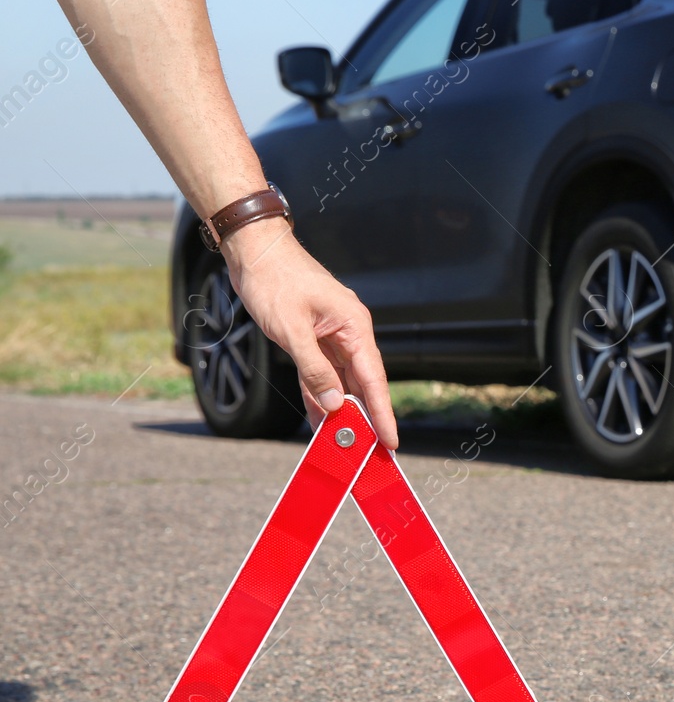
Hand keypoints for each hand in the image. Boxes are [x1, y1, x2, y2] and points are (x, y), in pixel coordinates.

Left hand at [220, 218, 398, 448]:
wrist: (254, 250)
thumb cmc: (274, 281)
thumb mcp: (291, 329)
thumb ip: (314, 370)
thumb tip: (336, 403)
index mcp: (354, 327)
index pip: (373, 379)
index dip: (382, 413)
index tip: (391, 441)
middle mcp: (349, 333)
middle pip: (361, 384)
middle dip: (364, 418)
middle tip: (368, 451)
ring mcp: (331, 337)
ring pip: (341, 382)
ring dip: (340, 410)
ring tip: (342, 442)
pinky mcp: (313, 339)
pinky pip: (320, 374)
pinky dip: (319, 395)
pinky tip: (320, 418)